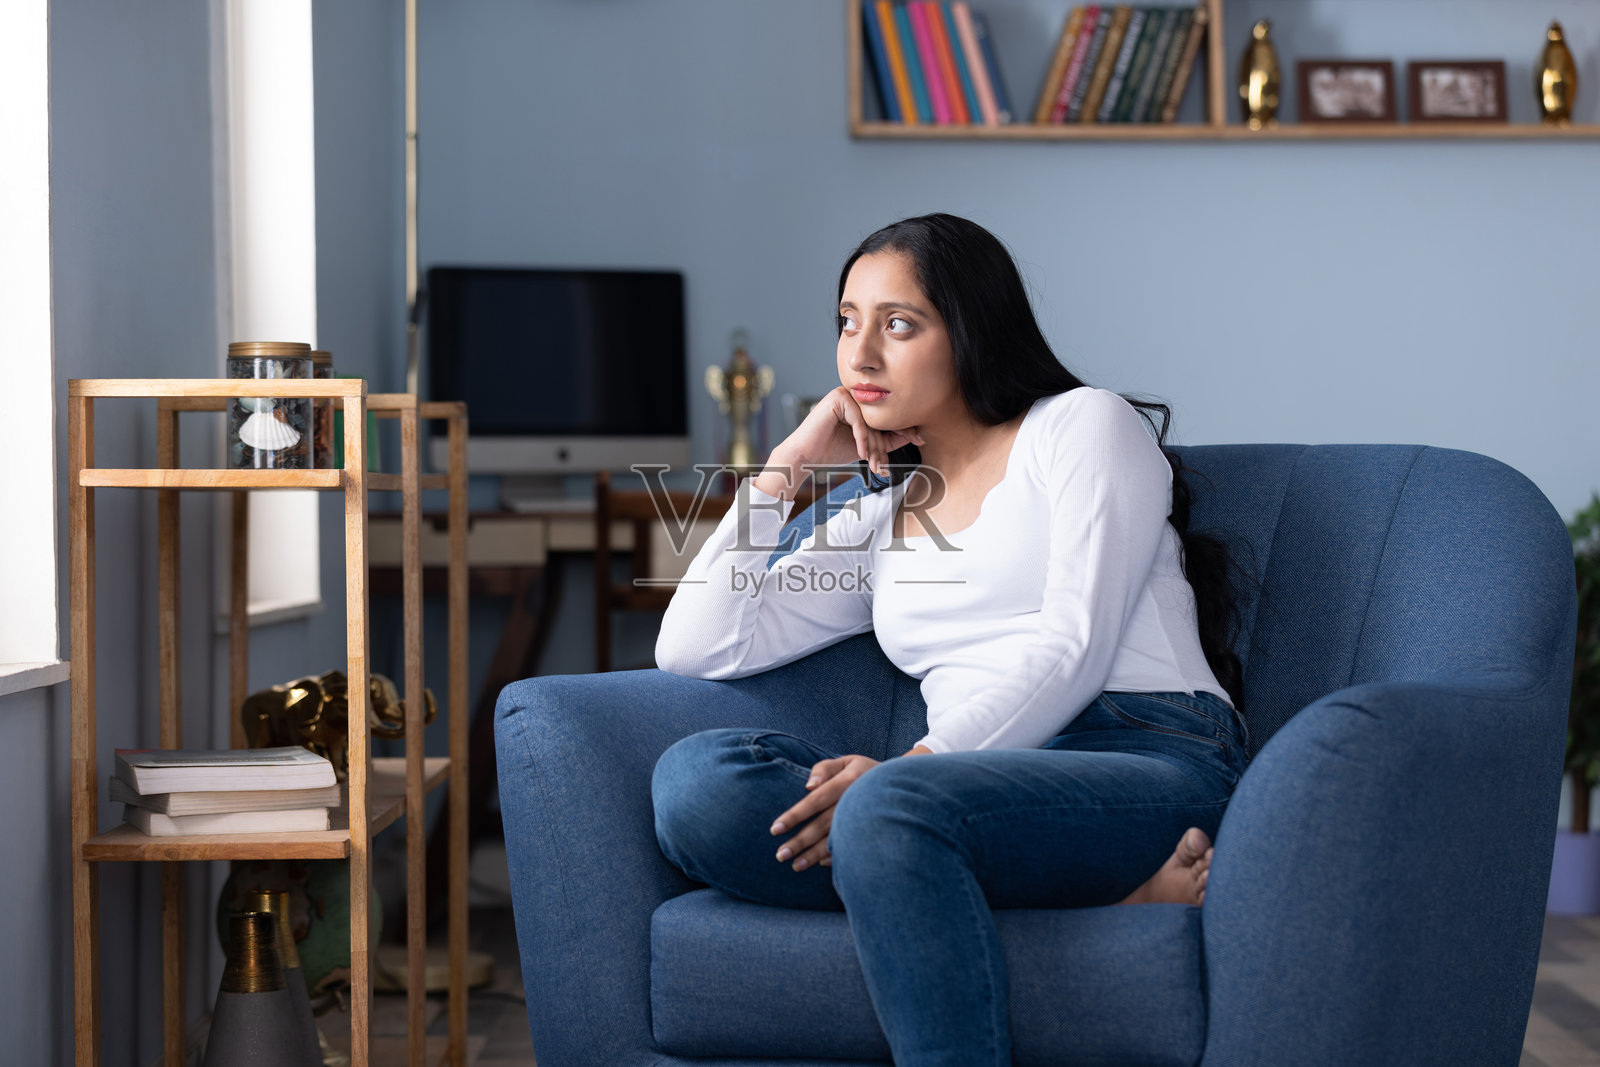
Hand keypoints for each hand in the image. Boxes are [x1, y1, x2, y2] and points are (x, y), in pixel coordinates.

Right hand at [754, 387, 924, 498]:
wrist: (805, 456)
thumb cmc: (831, 451)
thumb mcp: (866, 446)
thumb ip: (886, 439)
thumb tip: (913, 435)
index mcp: (861, 403)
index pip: (887, 415)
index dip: (904, 429)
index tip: (920, 441)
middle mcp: (855, 395)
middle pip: (880, 420)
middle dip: (884, 447)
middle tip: (884, 468)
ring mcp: (846, 394)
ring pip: (871, 422)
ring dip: (874, 447)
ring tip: (874, 466)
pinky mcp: (838, 398)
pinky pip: (859, 421)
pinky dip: (861, 439)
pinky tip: (862, 454)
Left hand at [768, 753, 881, 870]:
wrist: (905, 784)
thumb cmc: (866, 771)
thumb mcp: (848, 761)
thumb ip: (824, 768)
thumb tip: (808, 786)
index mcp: (848, 782)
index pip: (816, 800)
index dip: (796, 815)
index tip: (775, 829)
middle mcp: (855, 802)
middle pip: (823, 824)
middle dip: (801, 841)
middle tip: (780, 855)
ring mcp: (866, 819)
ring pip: (837, 839)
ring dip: (815, 855)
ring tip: (796, 866)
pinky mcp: (872, 832)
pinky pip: (853, 847)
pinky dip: (838, 856)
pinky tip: (822, 864)